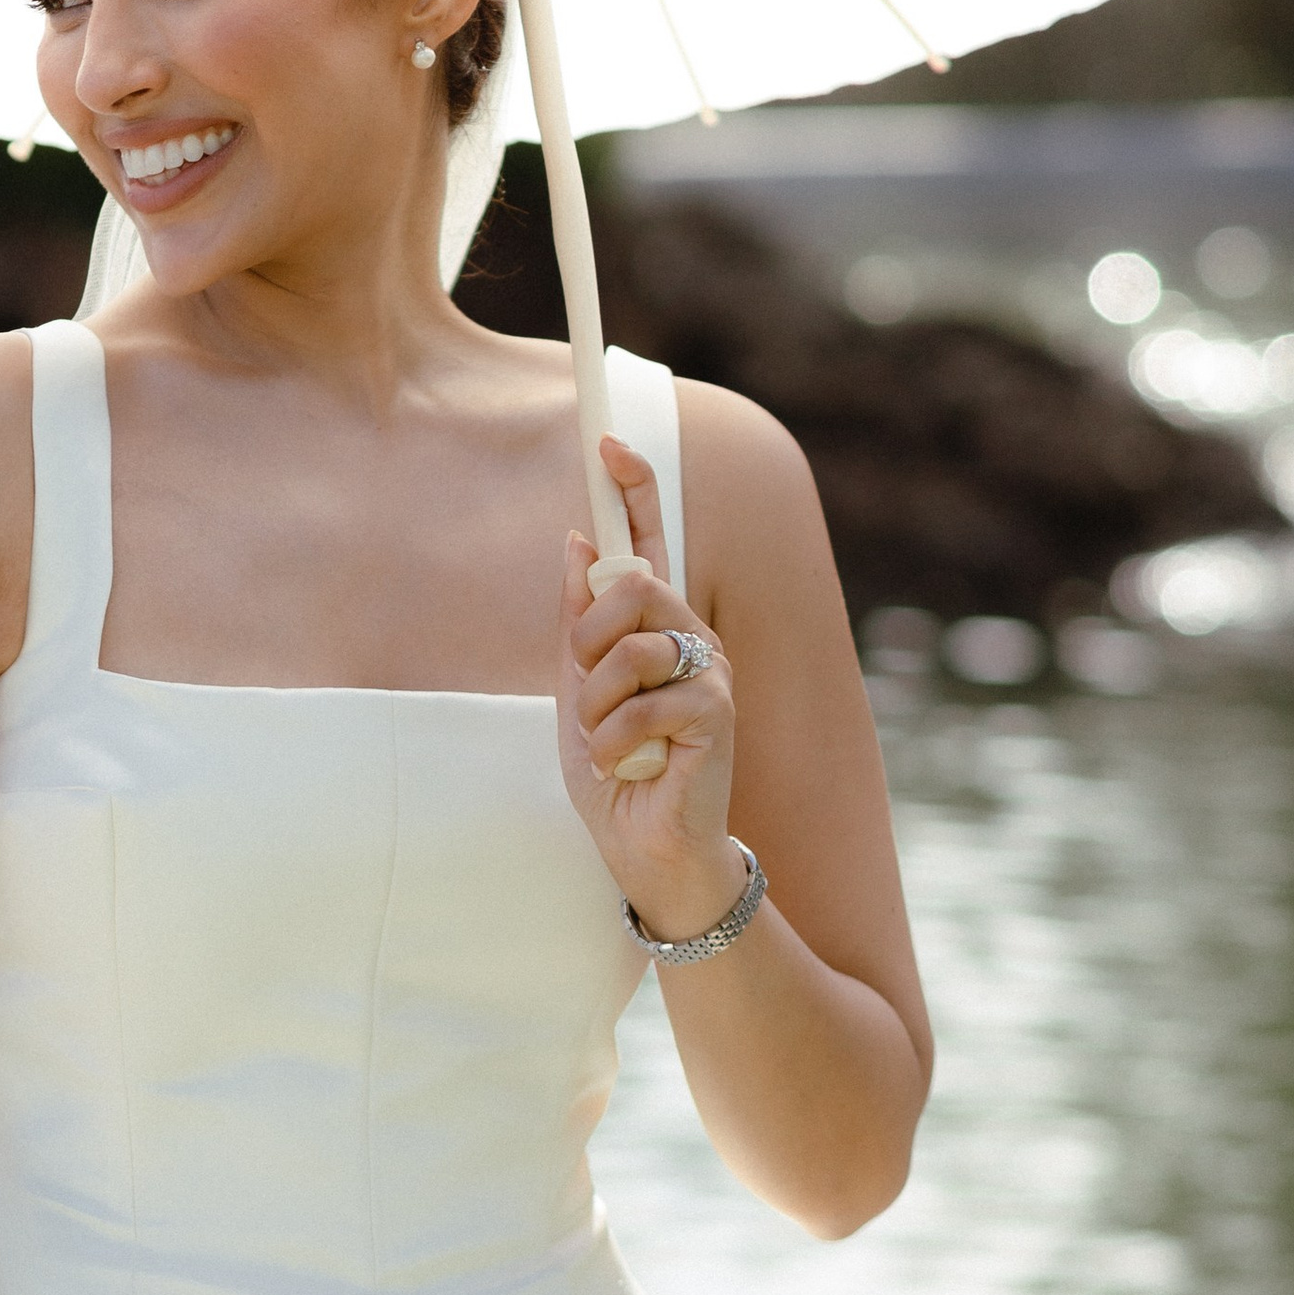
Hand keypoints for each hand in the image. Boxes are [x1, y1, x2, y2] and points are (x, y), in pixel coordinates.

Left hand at [557, 435, 743, 947]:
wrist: (646, 852)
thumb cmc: (616, 775)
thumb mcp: (576, 692)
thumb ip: (576, 623)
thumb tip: (576, 540)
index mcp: (655, 629)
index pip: (649, 542)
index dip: (634, 488)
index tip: (609, 443)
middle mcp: (691, 638)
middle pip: (631, 581)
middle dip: (587, 638)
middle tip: (585, 692)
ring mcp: (710, 672)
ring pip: (632, 643)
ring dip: (596, 703)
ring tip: (606, 744)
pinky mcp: (717, 712)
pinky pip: (645, 700)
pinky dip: (614, 743)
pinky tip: (625, 769)